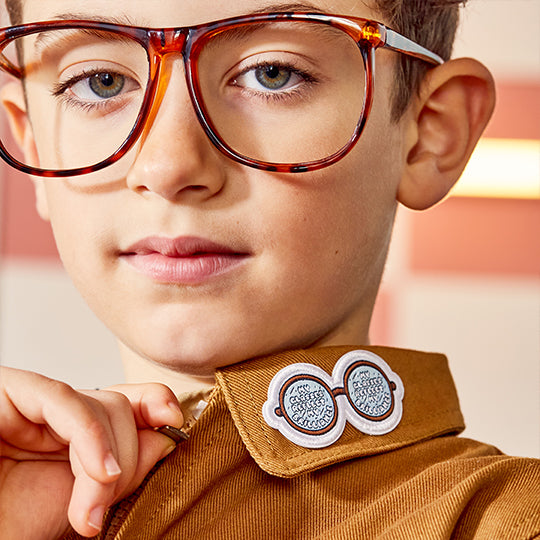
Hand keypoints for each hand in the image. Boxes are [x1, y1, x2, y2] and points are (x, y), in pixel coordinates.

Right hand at [0, 367, 183, 538]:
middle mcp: (60, 413)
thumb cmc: (14, 520)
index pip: (126, 402)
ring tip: (87, 515)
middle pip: (119, 406)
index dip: (155, 403)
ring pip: (100, 403)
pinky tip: (99, 473)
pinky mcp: (11, 391)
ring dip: (105, 464)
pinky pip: (62, 399)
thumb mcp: (82, 499)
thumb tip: (166, 435)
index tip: (176, 424)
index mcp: (76, 433)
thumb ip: (123, 466)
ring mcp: (35, 401)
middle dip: (124, 460)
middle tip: (98, 514)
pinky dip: (90, 437)